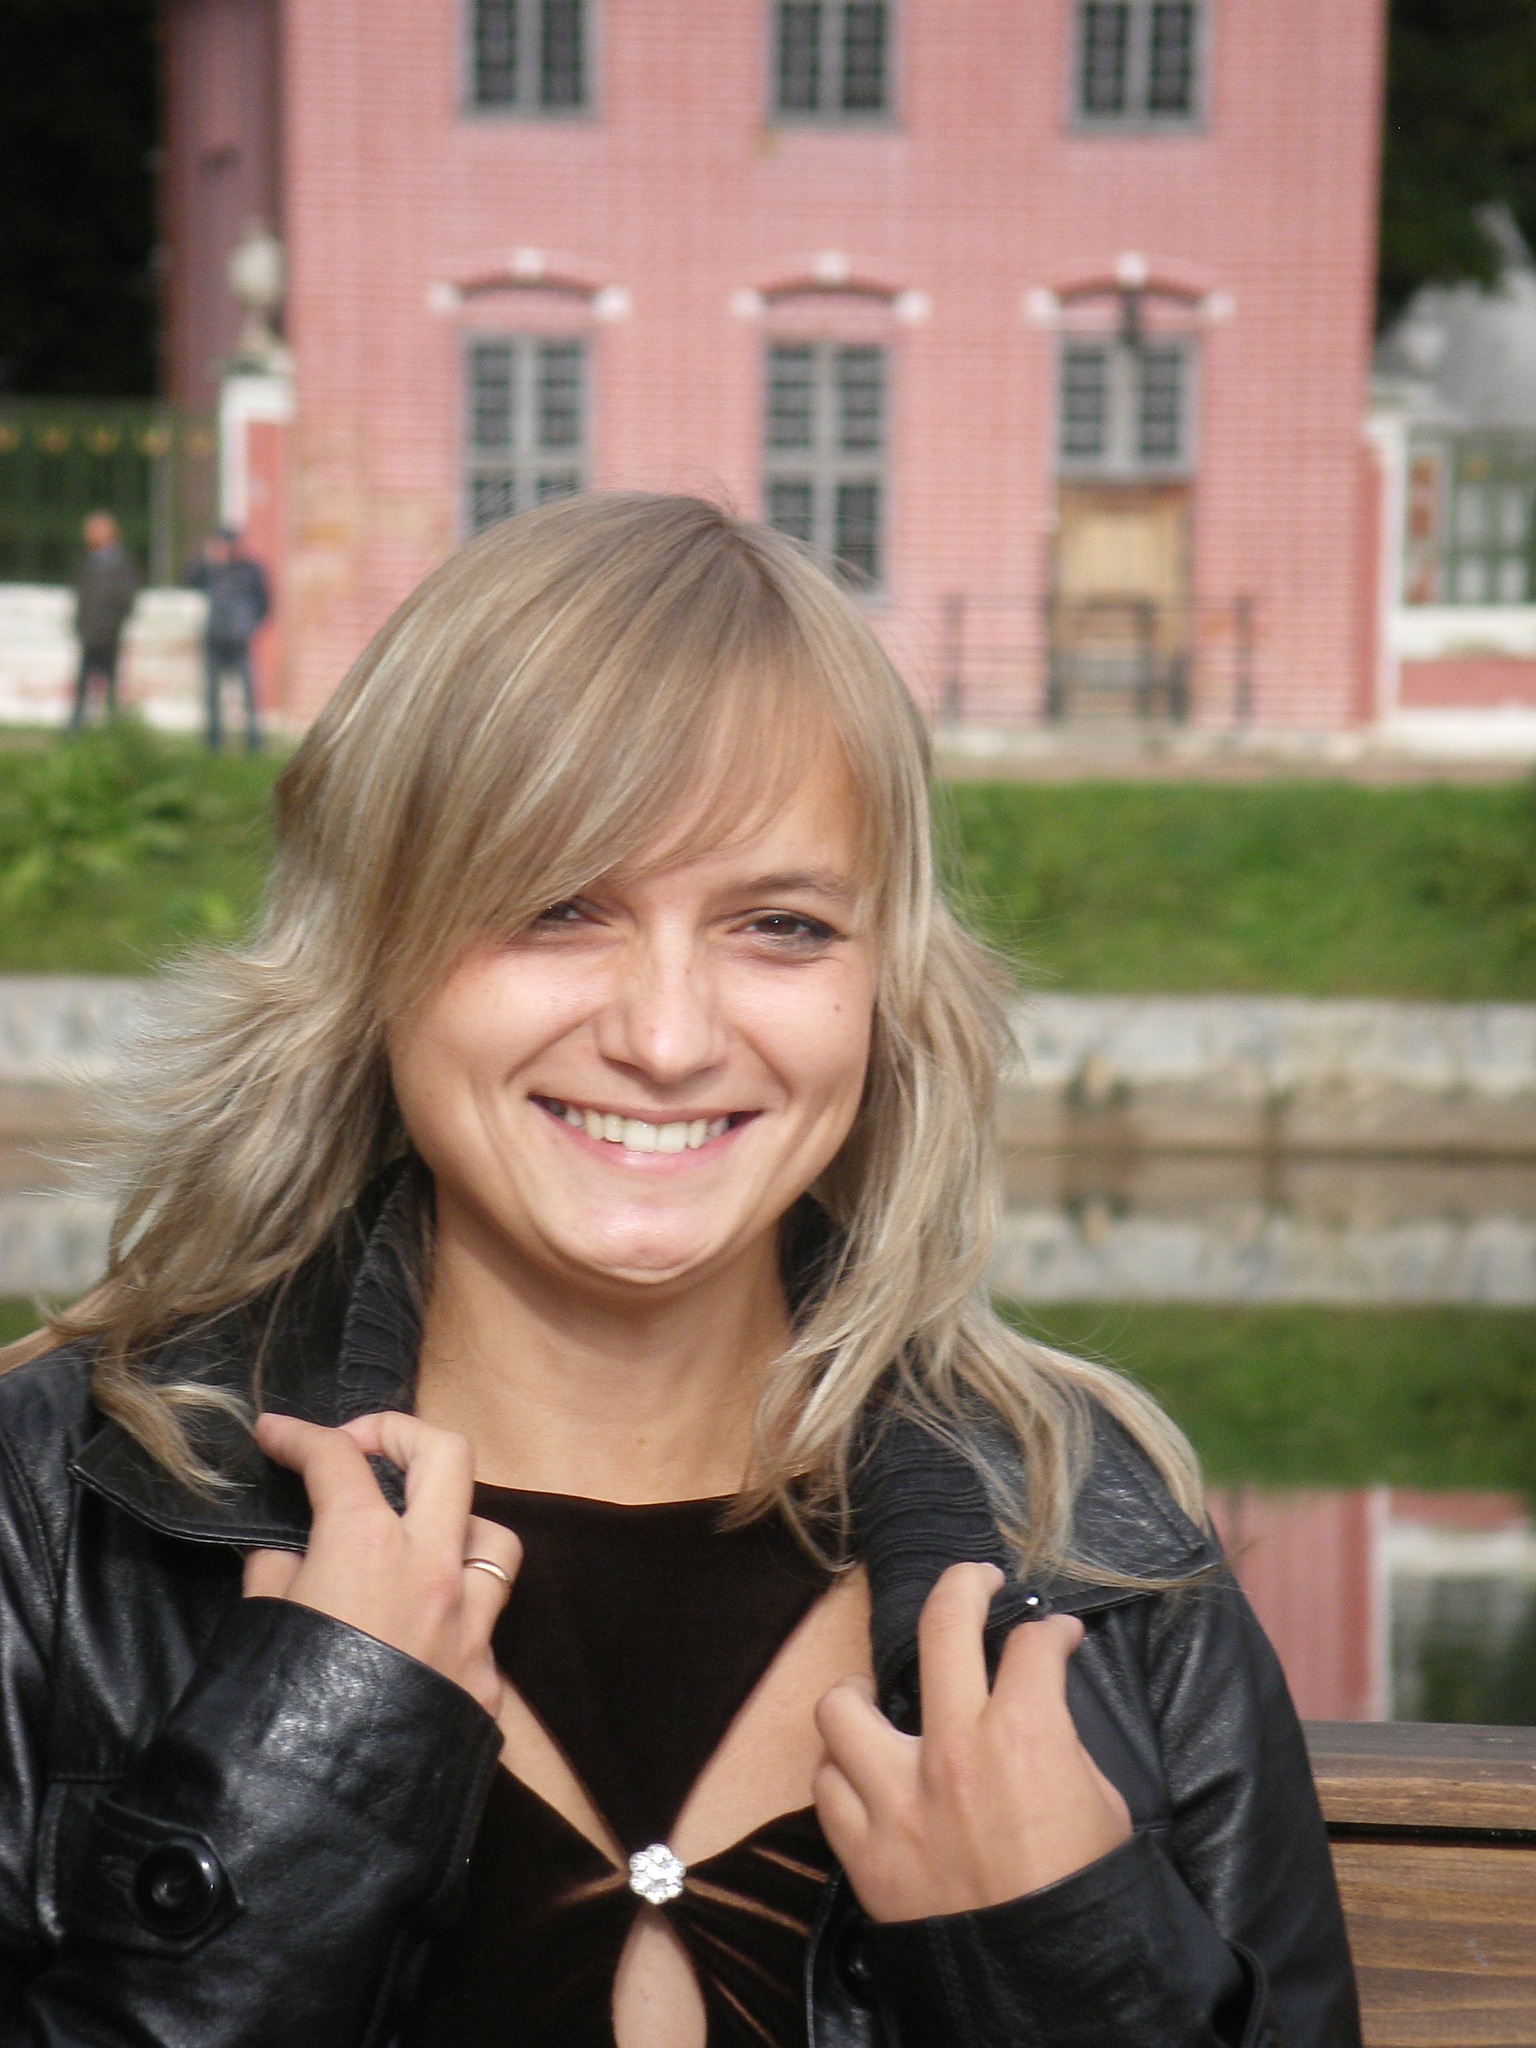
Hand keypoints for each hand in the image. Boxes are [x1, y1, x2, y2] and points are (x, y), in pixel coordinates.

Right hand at [243, 1409, 519, 1717]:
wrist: (319, 1820)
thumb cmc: (272, 1718)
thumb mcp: (257, 1626)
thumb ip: (278, 1570)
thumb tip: (289, 1549)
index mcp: (368, 1546)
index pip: (339, 1459)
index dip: (301, 1435)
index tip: (276, 1435)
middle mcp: (433, 1570)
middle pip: (448, 1455)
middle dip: (402, 1434)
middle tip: (361, 1448)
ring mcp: (471, 1625)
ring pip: (492, 1534)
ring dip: (453, 1523)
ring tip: (411, 1537)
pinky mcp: (488, 1681)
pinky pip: (486, 1621)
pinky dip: (454, 1611)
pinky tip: (419, 1630)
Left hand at [813, 1561, 1131, 1921]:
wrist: (1048, 1992)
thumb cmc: (1083, 1897)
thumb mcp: (1102, 1804)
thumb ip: (1061, 1742)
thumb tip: (1040, 1708)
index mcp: (1022, 1734)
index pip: (1032, 1645)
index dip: (1052, 1630)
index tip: (1056, 1635)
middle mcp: (951, 1751)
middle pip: (940, 1625)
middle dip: (961, 1585)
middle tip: (974, 1583)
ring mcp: (897, 1800)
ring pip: (842, 1705)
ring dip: (861, 1693)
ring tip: (880, 1694)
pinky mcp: (865, 1851)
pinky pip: (827, 1787)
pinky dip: (843, 1773)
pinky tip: (864, 1772)